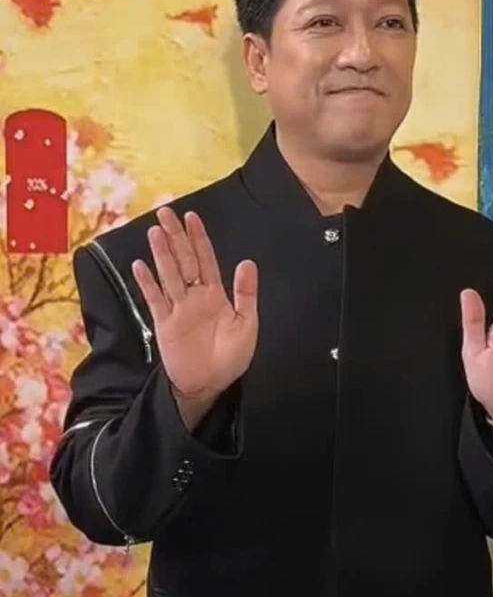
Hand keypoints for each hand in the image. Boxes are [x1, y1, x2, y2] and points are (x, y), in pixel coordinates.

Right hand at [132, 208, 257, 427]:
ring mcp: (178, 308)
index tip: (192, 217)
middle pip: (184, 260)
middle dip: (176, 236)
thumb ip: (245, 293)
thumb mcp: (246, 323)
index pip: (206, 259)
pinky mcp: (164, 323)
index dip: (199, 238)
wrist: (211, 384)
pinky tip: (140, 265)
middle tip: (165, 212)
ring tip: (155, 231)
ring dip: (162, 253)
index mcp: (216, 294)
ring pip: (169, 274)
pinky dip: (147, 282)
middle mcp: (195, 296)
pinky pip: (155, 299)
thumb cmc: (231, 356)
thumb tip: (247, 262)